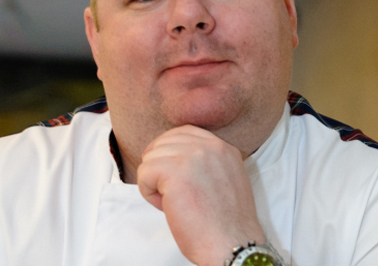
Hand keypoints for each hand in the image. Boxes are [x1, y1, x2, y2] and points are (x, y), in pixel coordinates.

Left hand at [136, 125, 265, 265]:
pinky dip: (149, 193)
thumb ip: (207, 163)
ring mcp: (193, 156)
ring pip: (151, 157)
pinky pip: (144, 173)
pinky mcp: (175, 172)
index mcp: (223, 148)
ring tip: (173, 202)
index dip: (169, 153)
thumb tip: (176, 158)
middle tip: (173, 194)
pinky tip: (167, 206)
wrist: (233, 245)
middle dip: (160, 167)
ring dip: (155, 182)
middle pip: (163, 142)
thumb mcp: (225, 180)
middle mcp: (210, 146)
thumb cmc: (226, 225)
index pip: (184, 132)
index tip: (173, 176)